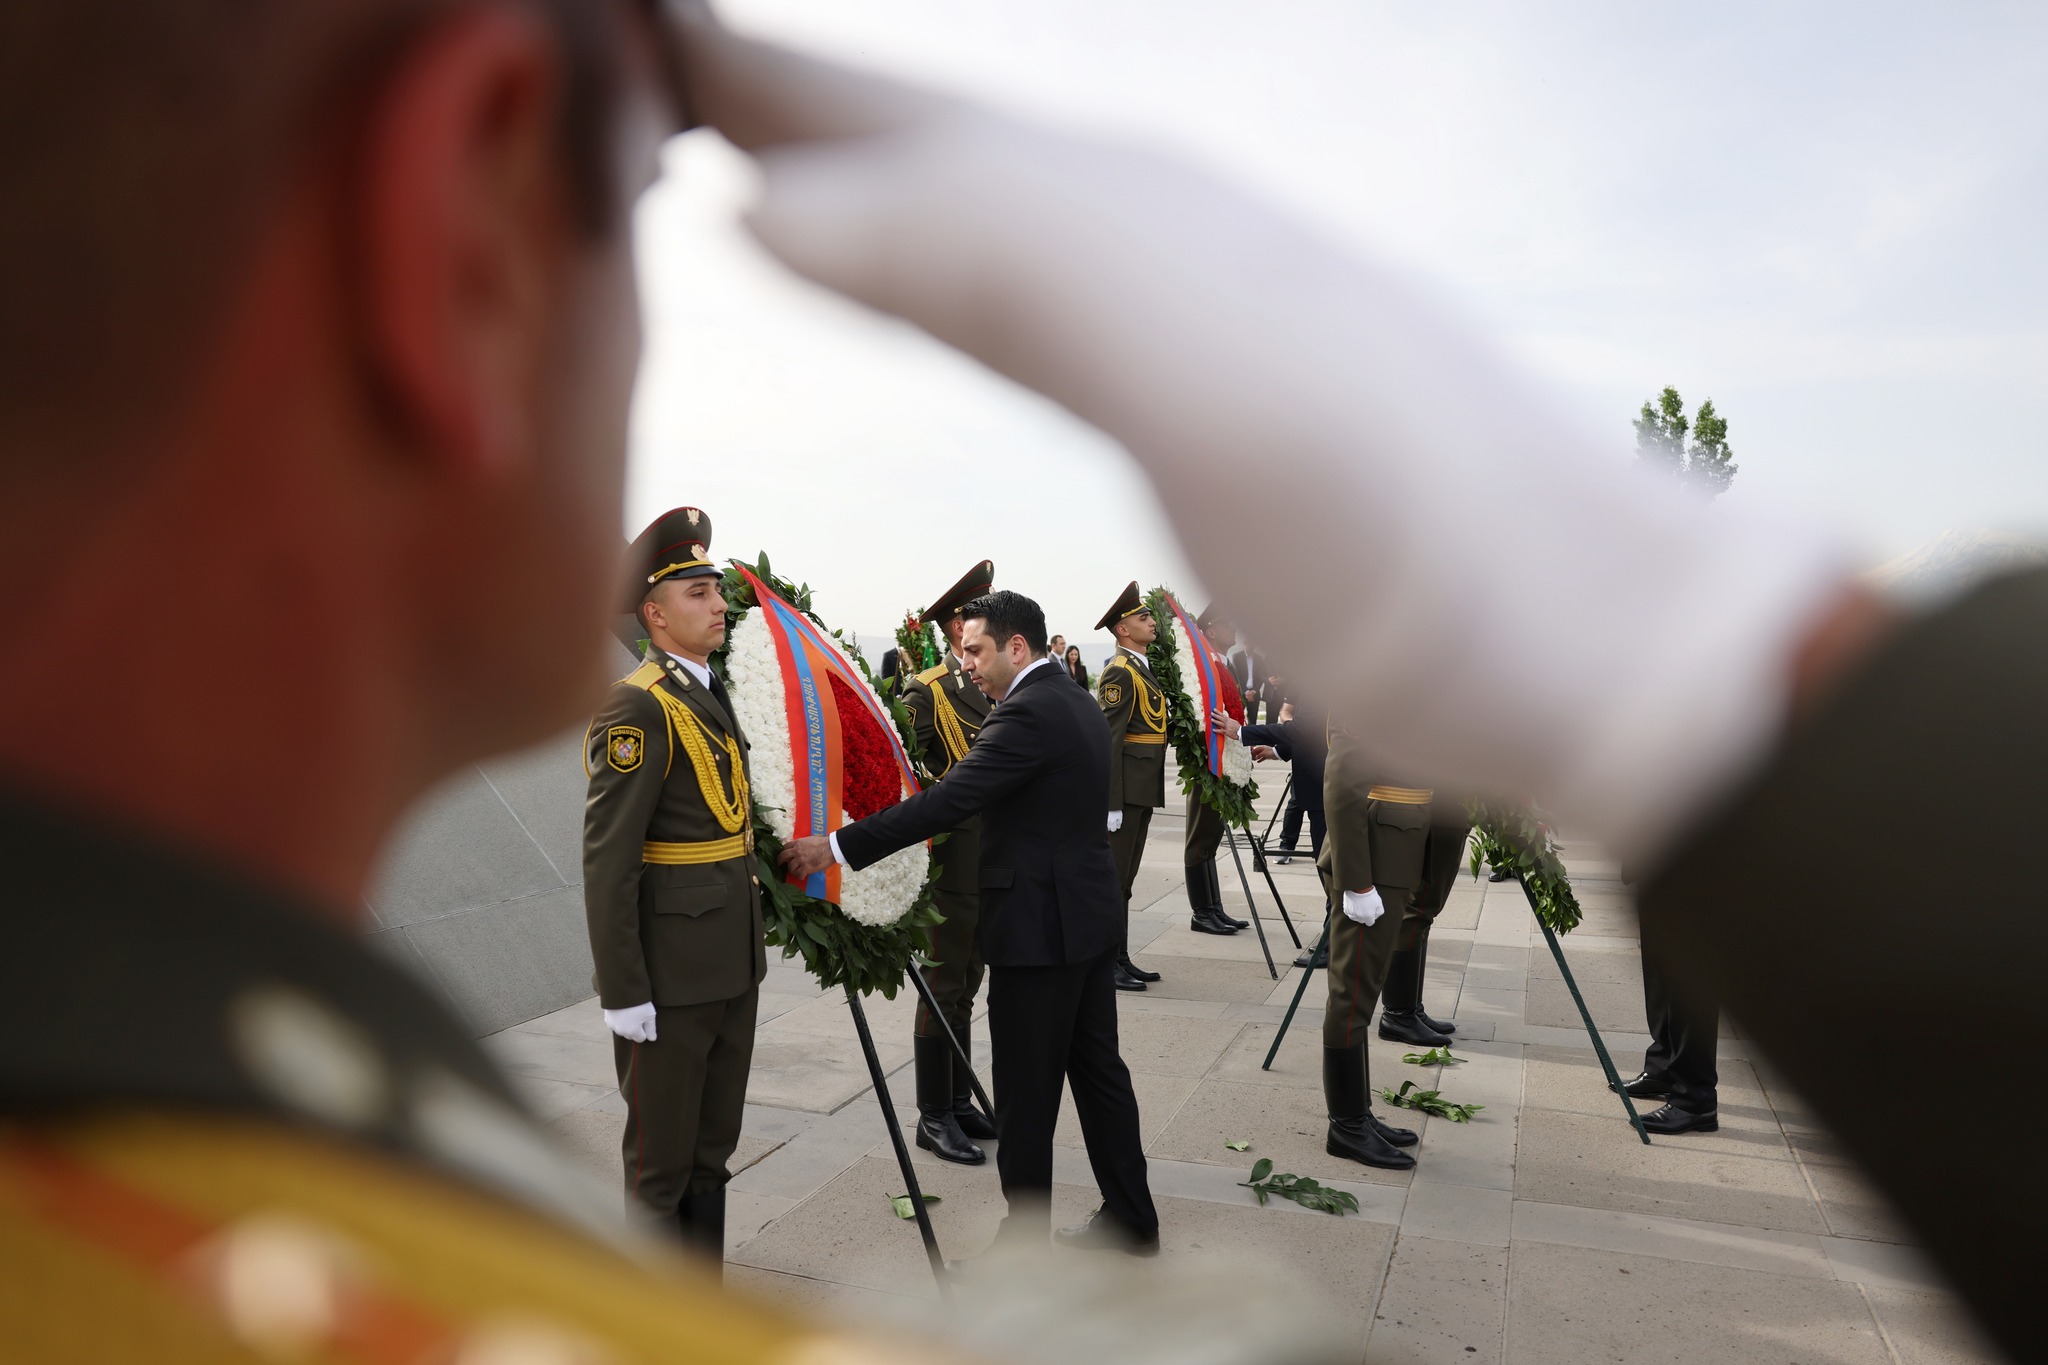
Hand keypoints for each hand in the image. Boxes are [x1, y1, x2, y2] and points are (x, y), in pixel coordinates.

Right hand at [603, 1002, 657, 1042]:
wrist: (622, 989)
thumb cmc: (638, 1002)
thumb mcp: (650, 1015)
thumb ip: (651, 1029)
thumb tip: (652, 1039)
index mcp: (632, 1032)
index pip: (641, 1038)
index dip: (645, 1030)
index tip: (645, 1019)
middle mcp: (621, 1032)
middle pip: (631, 1035)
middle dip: (635, 1028)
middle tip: (638, 1014)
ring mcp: (613, 1026)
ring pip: (622, 1030)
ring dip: (626, 1025)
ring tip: (630, 1012)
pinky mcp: (607, 1019)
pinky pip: (615, 1024)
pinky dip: (619, 1020)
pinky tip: (622, 1012)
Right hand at [706, 42, 1853, 862]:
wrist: (1615, 647)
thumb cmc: (1433, 549)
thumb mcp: (1224, 398)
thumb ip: (1014, 273)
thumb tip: (776, 202)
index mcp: (1141, 220)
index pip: (901, 119)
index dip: (754, 74)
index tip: (608, 35)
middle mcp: (1166, 234)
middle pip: (937, 136)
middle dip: (783, 95)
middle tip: (631, 73)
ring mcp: (1199, 313)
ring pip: (983, 204)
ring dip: (856, 171)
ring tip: (745, 158)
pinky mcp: (1224, 401)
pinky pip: (1038, 295)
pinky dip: (942, 270)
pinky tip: (931, 285)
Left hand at [780, 834, 835, 877]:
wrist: (831, 848)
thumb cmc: (823, 842)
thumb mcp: (809, 839)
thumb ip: (802, 843)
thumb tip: (801, 847)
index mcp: (798, 843)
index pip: (785, 846)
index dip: (784, 851)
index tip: (784, 855)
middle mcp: (797, 851)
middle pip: (783, 856)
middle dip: (780, 861)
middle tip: (780, 864)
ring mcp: (801, 860)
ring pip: (790, 867)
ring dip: (792, 870)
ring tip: (796, 872)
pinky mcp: (806, 868)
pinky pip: (799, 874)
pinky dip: (799, 876)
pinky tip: (802, 876)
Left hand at [1211, 710, 1241, 739]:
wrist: (1241, 732)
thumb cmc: (1238, 727)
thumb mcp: (1234, 722)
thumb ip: (1229, 720)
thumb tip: (1226, 719)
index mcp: (1229, 720)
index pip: (1222, 715)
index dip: (1218, 712)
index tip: (1214, 709)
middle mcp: (1227, 722)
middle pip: (1220, 718)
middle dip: (1216, 715)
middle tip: (1211, 713)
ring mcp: (1227, 727)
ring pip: (1220, 723)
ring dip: (1215, 721)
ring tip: (1211, 719)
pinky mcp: (1226, 732)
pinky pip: (1221, 731)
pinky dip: (1217, 730)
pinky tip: (1213, 730)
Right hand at [1341, 887, 1384, 925]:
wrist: (1358, 887)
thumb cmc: (1369, 894)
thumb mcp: (1379, 903)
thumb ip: (1379, 912)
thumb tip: (1375, 915)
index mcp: (1368, 917)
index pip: (1370, 923)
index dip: (1371, 917)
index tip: (1371, 912)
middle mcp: (1359, 917)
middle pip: (1362, 920)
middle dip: (1364, 915)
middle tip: (1366, 907)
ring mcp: (1352, 914)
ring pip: (1355, 917)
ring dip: (1357, 913)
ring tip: (1360, 905)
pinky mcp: (1346, 909)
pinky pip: (1349, 913)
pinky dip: (1351, 910)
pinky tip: (1354, 904)